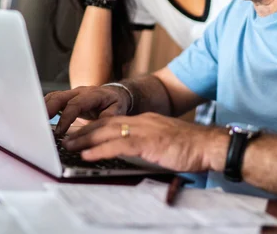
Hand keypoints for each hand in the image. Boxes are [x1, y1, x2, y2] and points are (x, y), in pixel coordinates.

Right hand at [44, 86, 129, 135]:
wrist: (115, 94)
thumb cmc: (115, 103)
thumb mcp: (117, 110)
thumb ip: (108, 118)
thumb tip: (97, 128)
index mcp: (92, 94)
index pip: (75, 104)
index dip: (65, 118)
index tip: (59, 132)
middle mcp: (79, 91)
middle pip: (59, 97)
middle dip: (47, 110)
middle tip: (38, 124)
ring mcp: (71, 93)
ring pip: (53, 97)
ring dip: (43, 109)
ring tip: (33, 123)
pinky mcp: (66, 98)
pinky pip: (52, 100)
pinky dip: (44, 109)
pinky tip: (37, 119)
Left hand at [64, 113, 228, 172]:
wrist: (209, 145)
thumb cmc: (192, 148)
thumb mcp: (165, 142)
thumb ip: (149, 144)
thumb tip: (136, 153)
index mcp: (147, 120)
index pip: (115, 121)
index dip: (95, 127)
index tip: (80, 133)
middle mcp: (143, 121)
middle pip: (106, 123)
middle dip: (85, 131)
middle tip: (67, 138)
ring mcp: (145, 130)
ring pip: (107, 131)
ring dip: (86, 139)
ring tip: (70, 147)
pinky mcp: (148, 142)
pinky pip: (118, 145)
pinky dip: (100, 149)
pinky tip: (88, 154)